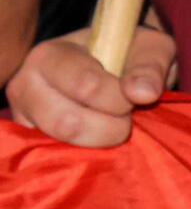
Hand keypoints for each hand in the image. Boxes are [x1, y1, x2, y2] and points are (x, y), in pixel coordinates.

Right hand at [6, 24, 174, 147]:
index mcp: (51, 56)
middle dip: (111, 127)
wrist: (112, 66)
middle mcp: (26, 87)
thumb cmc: (127, 54)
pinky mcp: (30, 144)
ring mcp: (24, 119)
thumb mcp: (148, 48)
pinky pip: (57, 160)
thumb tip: (144, 94)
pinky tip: (101, 142)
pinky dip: (87, 156)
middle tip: (128, 118)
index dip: (118, 99)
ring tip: (114, 125)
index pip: (85, 86)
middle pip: (68, 123)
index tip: (137, 98)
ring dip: (100, 142)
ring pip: (62, 146)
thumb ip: (149, 67)